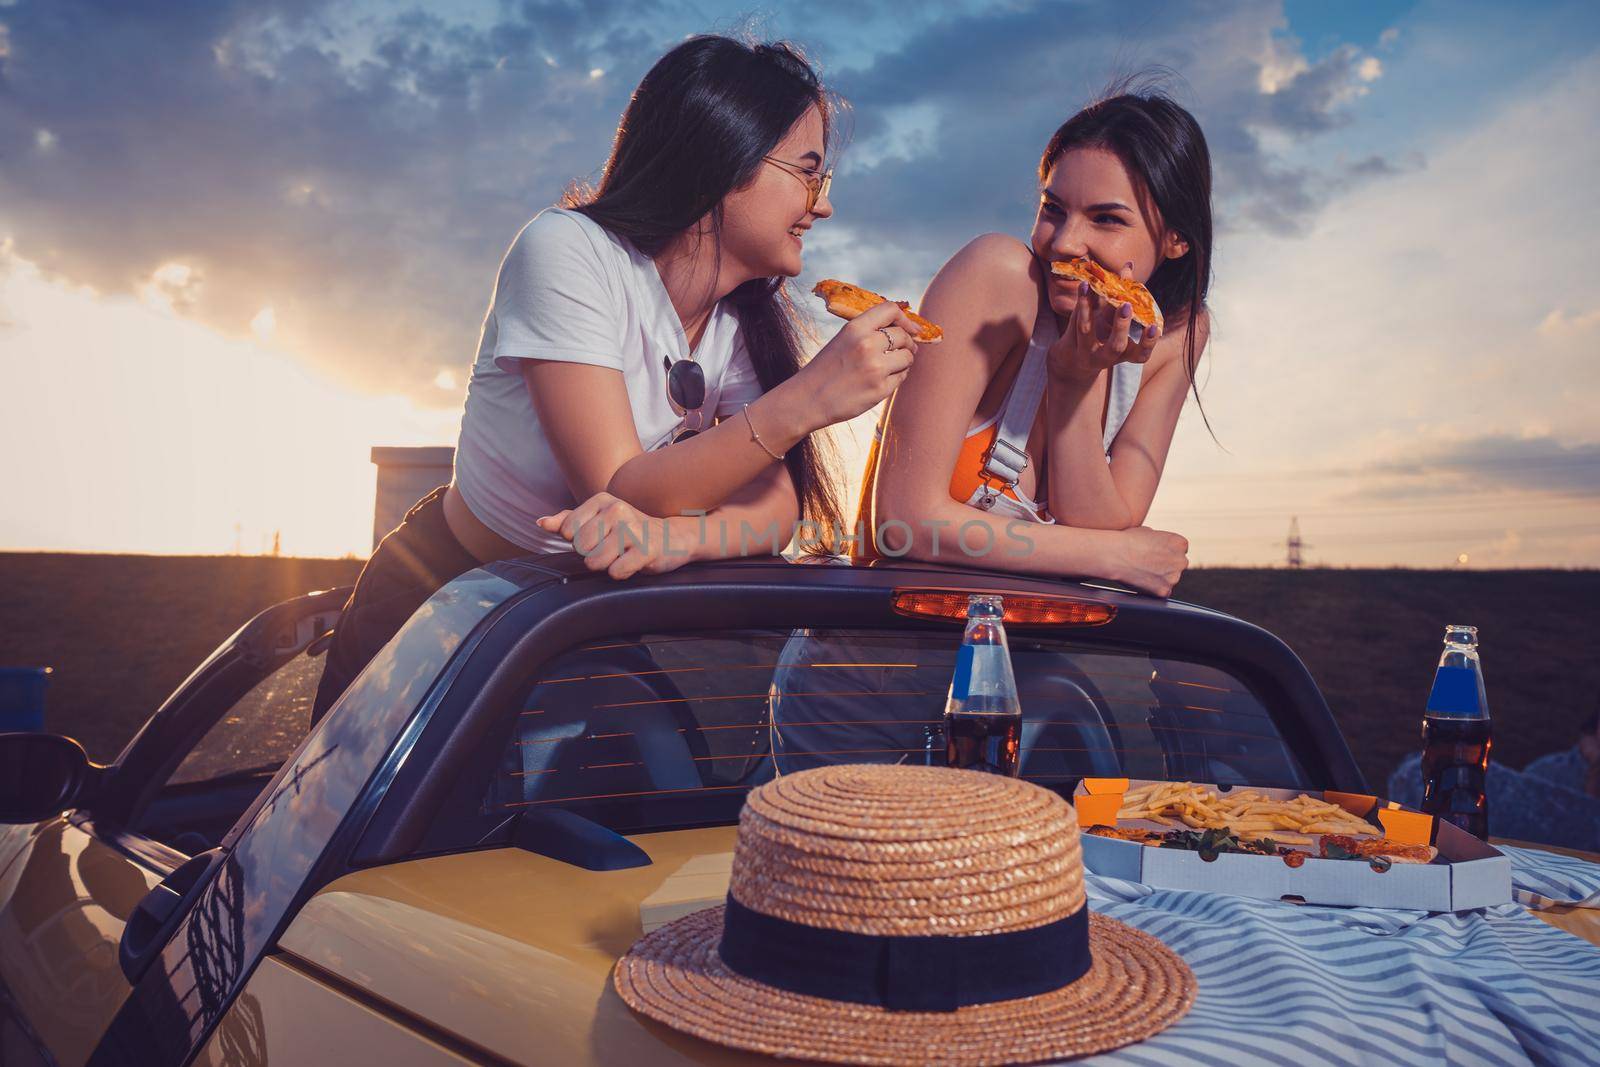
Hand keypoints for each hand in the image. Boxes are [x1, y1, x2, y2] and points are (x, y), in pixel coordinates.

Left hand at [536, 492, 695, 579]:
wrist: (671, 538)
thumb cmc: (629, 530)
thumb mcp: (598, 520)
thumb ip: (568, 521)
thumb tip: (541, 522)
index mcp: (602, 501)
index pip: (567, 531)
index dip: (580, 542)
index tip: (599, 538)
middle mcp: (617, 510)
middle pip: (580, 548)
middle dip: (593, 554)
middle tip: (613, 548)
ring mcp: (633, 529)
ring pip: (595, 561)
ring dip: (607, 565)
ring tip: (622, 555)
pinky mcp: (646, 550)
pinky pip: (616, 571)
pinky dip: (621, 573)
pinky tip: (632, 563)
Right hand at [799, 300, 920, 427]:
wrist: (808, 399)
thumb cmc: (825, 370)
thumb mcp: (842, 340)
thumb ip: (868, 331)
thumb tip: (904, 329)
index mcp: (855, 328)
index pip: (891, 310)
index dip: (906, 318)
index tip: (911, 328)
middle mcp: (867, 344)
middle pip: (903, 335)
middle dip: (907, 343)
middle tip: (905, 350)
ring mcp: (875, 368)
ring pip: (907, 357)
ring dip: (904, 361)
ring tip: (891, 366)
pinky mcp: (880, 389)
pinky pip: (902, 377)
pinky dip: (897, 377)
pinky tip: (882, 380)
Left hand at [1048, 262, 1161, 383]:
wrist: (1072, 357)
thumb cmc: (1103, 334)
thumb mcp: (1116, 320)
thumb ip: (1124, 296)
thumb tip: (1128, 265)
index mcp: (1124, 354)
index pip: (1141, 355)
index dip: (1148, 343)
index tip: (1154, 327)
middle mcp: (1105, 357)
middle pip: (1115, 346)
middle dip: (1121, 326)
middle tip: (1126, 305)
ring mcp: (1085, 352)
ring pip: (1086, 330)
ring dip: (1089, 306)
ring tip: (1091, 285)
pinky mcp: (1069, 343)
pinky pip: (1074, 321)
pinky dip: (1080, 302)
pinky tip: (1083, 285)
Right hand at [1112, 526, 1188, 597]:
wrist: (1116, 554)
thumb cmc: (1128, 540)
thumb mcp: (1150, 532)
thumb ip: (1161, 540)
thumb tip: (1162, 547)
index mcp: (1180, 543)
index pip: (1180, 551)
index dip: (1166, 553)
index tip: (1155, 555)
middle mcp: (1181, 561)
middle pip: (1177, 566)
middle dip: (1166, 566)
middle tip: (1148, 565)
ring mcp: (1174, 577)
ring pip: (1169, 579)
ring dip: (1160, 578)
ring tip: (1142, 571)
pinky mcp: (1165, 591)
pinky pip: (1162, 592)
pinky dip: (1153, 589)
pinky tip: (1142, 580)